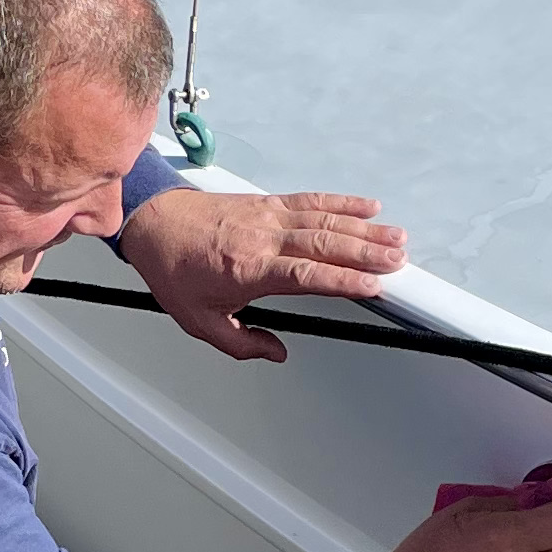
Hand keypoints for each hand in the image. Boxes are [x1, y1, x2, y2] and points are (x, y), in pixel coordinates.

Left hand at [120, 184, 406, 359]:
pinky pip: (312, 199)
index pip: (306, 274)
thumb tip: (278, 352)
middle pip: (324, 243)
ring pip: (324, 219)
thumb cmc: (174, 270)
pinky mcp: (268, 202)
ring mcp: (268, 216)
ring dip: (364, 228)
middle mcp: (262, 238)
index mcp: (247, 268)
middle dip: (366, 252)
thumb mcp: (198, 322)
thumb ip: (242, 343)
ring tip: (396, 237)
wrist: (152, 223)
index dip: (342, 280)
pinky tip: (369, 206)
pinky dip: (343, 201)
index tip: (373, 286)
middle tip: (399, 261)